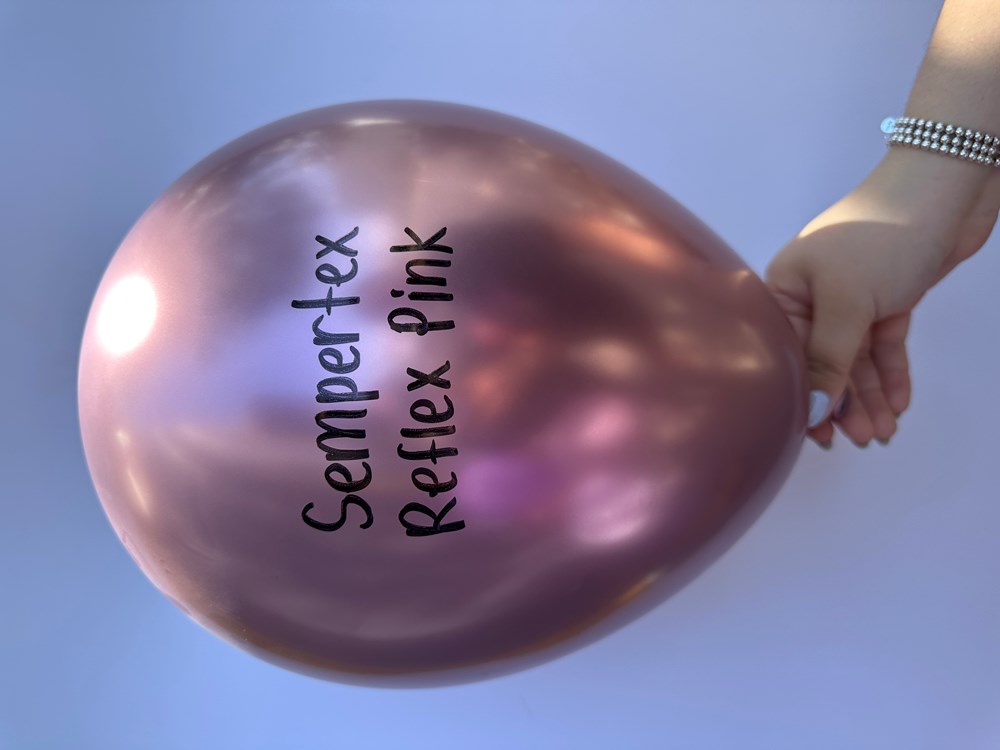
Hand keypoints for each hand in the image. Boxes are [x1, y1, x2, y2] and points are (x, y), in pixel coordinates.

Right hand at [766, 148, 999, 447]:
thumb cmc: (880, 239)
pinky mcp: (888, 299)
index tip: (818, 435)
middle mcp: (813, 296)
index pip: (788, 353)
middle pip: (824, 360)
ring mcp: (852, 299)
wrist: (946, 189)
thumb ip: (829, 360)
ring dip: (871, 395)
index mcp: (785, 289)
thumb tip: (810, 411)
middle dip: (843, 402)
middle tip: (864, 439)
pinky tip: (898, 403)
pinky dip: (891, 373)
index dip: (802, 394)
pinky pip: (884, 346)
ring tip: (884, 431)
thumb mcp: (847, 302)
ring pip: (857, 359)